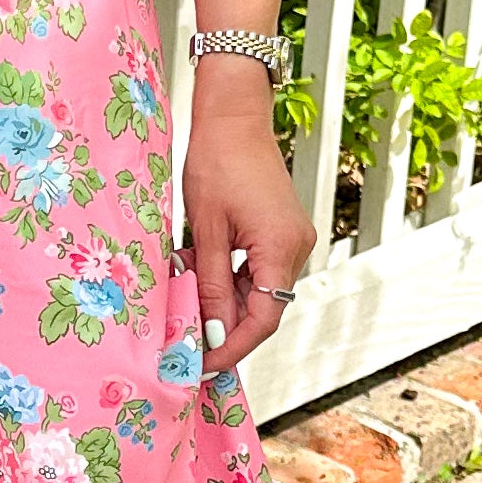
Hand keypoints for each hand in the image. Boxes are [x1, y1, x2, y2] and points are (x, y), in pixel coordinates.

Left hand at [178, 75, 311, 373]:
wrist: (233, 116)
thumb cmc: (216, 164)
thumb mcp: (206, 229)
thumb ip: (209, 283)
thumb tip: (211, 331)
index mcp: (281, 248)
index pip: (263, 319)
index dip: (233, 347)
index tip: (202, 366)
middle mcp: (296, 247)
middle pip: (264, 309)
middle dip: (225, 330)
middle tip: (186, 347)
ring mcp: (292, 239)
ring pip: (259, 291)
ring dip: (224, 304)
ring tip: (184, 313)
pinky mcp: (282, 231)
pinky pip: (258, 270)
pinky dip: (229, 281)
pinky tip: (196, 279)